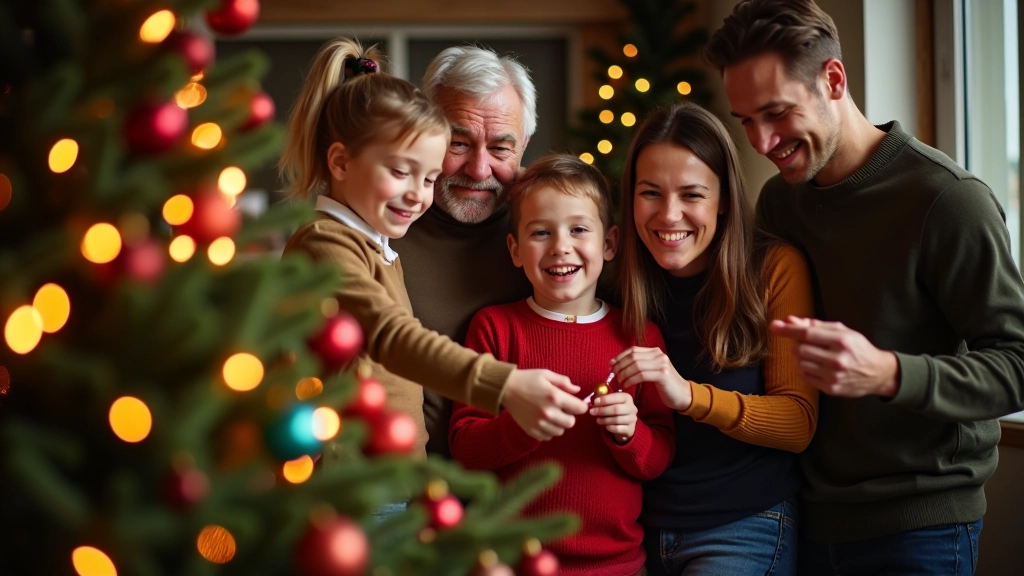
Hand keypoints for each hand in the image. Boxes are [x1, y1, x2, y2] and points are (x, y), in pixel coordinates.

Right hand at [501, 369, 587, 440]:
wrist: (505, 389)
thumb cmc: (527, 379)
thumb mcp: (546, 374)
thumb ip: (564, 382)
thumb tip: (578, 390)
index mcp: (555, 397)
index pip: (580, 408)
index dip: (580, 405)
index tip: (576, 403)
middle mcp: (549, 413)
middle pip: (571, 423)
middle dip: (570, 416)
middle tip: (562, 409)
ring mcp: (539, 424)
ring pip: (560, 431)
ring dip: (559, 424)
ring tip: (552, 414)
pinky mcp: (531, 431)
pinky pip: (548, 437)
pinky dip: (549, 430)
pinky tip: (543, 420)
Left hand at [591, 392, 635, 442]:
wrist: (624, 426)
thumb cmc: (615, 412)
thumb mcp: (611, 403)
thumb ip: (604, 400)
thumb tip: (593, 400)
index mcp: (627, 398)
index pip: (616, 397)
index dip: (605, 400)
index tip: (595, 402)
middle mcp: (632, 408)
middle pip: (616, 409)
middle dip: (602, 410)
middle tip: (592, 412)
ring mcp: (632, 419)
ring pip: (617, 419)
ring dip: (605, 420)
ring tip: (597, 420)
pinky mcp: (630, 429)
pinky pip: (618, 429)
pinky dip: (610, 427)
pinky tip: (606, 427)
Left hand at [611, 347, 692, 410]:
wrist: (682, 394)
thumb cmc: (664, 384)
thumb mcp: (651, 371)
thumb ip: (639, 365)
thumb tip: (616, 364)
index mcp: (655, 352)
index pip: (633, 350)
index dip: (620, 357)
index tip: (611, 365)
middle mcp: (659, 355)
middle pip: (633, 357)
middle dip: (620, 366)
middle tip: (614, 376)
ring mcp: (662, 364)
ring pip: (636, 365)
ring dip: (624, 374)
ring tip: (620, 382)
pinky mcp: (663, 374)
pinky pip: (641, 375)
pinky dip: (631, 380)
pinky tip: (626, 385)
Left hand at [770, 316, 899, 397]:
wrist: (878, 373)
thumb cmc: (857, 348)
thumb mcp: (842, 331)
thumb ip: (815, 325)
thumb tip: (789, 320)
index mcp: (842, 341)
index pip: (807, 333)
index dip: (788, 329)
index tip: (774, 325)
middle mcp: (838, 359)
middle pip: (800, 349)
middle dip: (796, 344)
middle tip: (804, 343)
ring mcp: (834, 376)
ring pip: (800, 363)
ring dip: (801, 357)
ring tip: (814, 354)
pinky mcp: (831, 388)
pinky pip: (805, 376)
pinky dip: (805, 369)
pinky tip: (816, 366)